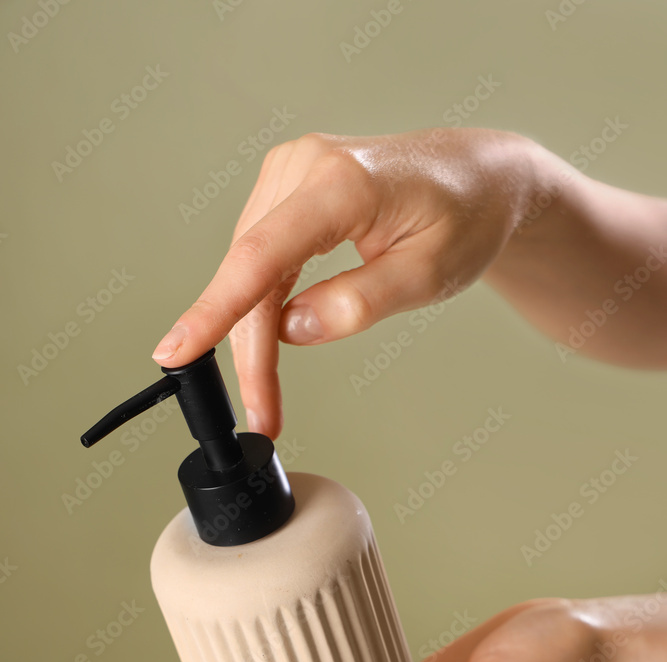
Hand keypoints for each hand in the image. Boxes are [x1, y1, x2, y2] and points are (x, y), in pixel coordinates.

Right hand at [153, 128, 536, 436]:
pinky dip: (261, 302)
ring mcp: (292, 172)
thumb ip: (359, 304)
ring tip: (266, 394)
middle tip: (261, 413)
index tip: (177, 352)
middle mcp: (304, 166)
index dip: (214, 310)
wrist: (477, 178)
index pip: (261, 255)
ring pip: (250, 268)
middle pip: (251, 272)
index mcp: (341, 183)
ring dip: (252, 334)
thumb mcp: (428, 275)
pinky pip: (262, 254)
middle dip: (249, 350)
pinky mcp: (290, 188)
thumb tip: (292, 330)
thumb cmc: (464, 219)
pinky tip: (269, 341)